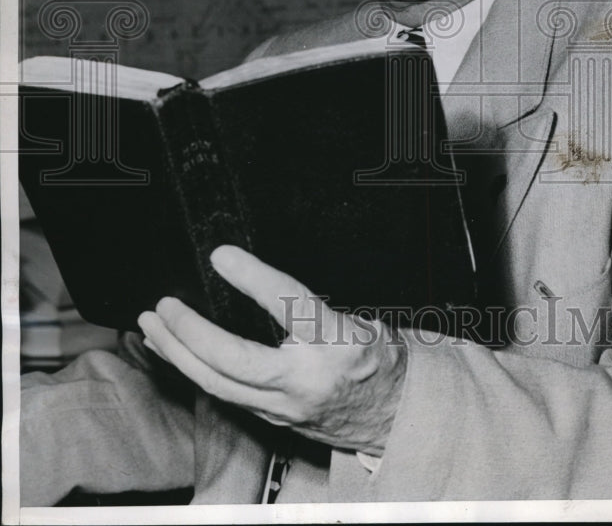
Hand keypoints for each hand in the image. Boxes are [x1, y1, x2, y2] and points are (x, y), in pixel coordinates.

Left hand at [137, 245, 406, 454]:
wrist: (395, 418)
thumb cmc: (379, 360)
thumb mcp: (363, 319)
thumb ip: (314, 306)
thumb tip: (259, 276)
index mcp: (337, 343)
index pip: (290, 306)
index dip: (254, 278)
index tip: (222, 255)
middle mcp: (307, 380)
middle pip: (235, 361)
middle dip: (191, 333)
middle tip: (165, 304)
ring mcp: (285, 406)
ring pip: (218, 385)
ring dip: (178, 353)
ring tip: (152, 323)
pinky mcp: (271, 419)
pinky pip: (222, 394)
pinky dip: (191, 369)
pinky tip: (171, 350)